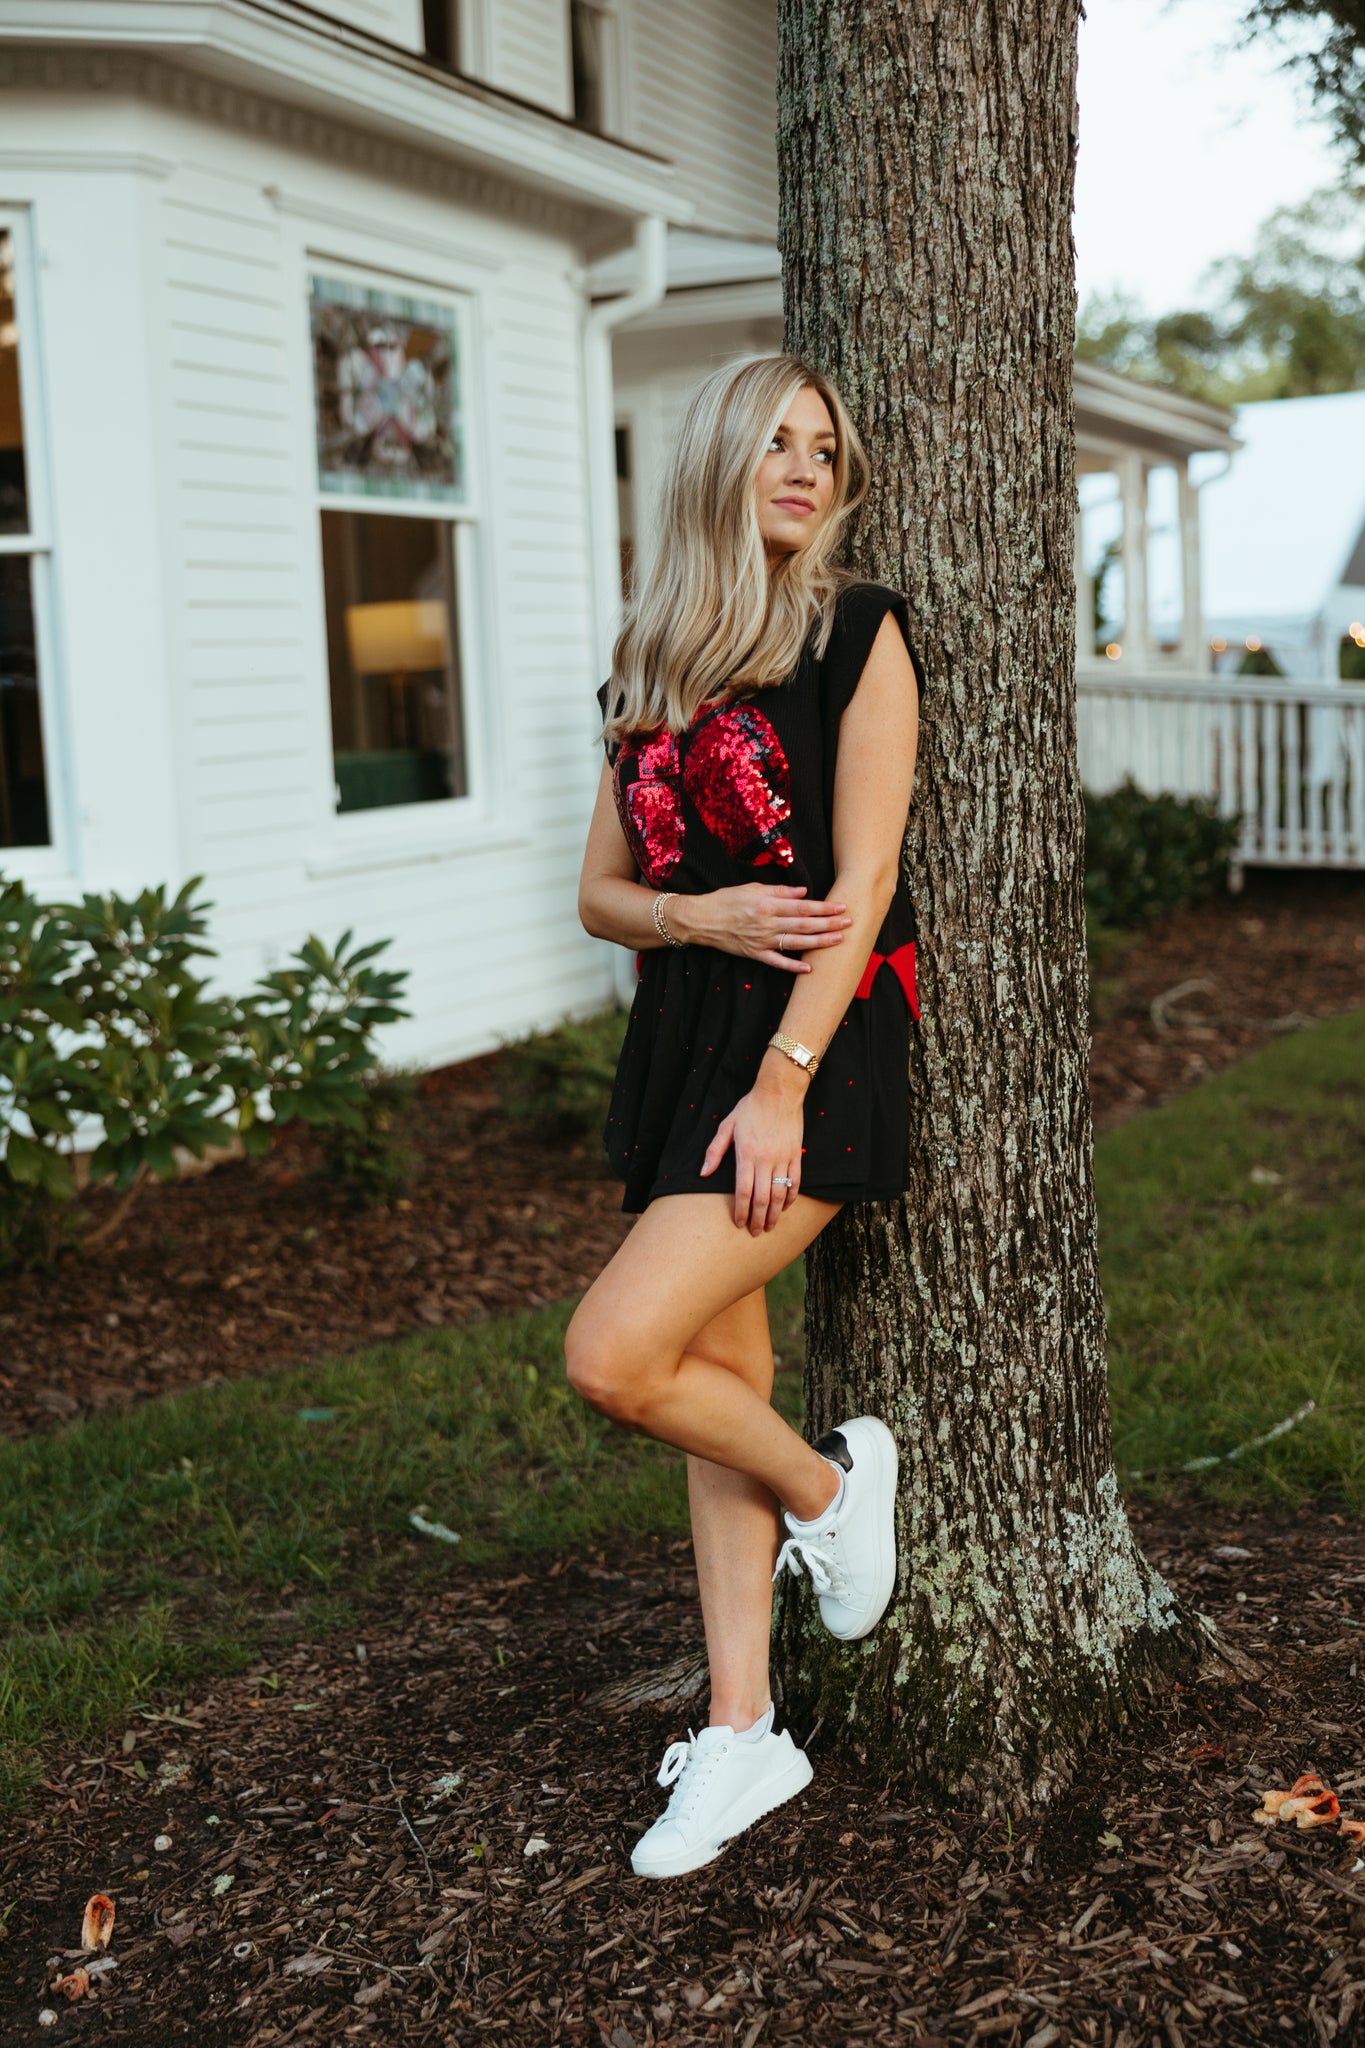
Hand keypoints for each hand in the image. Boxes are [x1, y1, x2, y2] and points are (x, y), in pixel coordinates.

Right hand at [674, 883, 850, 973]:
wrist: (701, 919)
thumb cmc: (726, 900)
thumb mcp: (752, 888)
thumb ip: (779, 891)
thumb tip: (803, 892)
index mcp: (767, 904)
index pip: (802, 906)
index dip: (823, 907)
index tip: (841, 906)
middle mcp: (766, 923)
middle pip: (804, 924)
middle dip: (828, 924)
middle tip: (849, 923)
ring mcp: (761, 941)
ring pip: (795, 942)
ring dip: (818, 942)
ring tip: (838, 940)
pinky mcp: (754, 954)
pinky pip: (777, 962)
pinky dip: (792, 966)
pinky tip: (809, 967)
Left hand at [700, 1061, 805, 1232]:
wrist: (779, 1092)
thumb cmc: (750, 1108)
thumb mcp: (726, 1126)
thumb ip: (714, 1152)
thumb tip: (703, 1174)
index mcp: (747, 1154)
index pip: (743, 1191)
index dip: (741, 1211)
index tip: (738, 1224)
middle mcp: (766, 1159)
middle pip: (762, 1198)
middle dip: (757, 1219)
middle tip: (754, 1233)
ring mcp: (783, 1158)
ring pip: (780, 1194)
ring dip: (774, 1214)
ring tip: (769, 1227)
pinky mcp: (796, 1155)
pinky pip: (795, 1182)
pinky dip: (791, 1198)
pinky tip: (785, 1208)